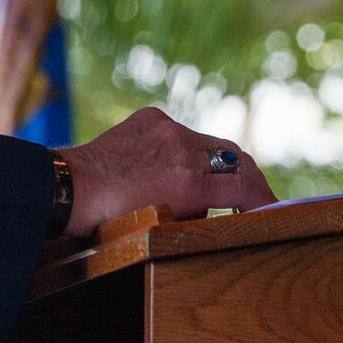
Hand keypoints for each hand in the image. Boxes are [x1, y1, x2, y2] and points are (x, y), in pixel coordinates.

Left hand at [57, 107, 276, 236]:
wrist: (68, 189)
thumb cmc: (110, 221)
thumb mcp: (164, 226)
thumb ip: (197, 212)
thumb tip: (219, 208)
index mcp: (189, 180)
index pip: (244, 183)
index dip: (264, 197)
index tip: (273, 208)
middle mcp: (183, 148)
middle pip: (235, 157)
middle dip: (247, 177)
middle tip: (252, 196)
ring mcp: (167, 128)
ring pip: (208, 143)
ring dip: (213, 164)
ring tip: (203, 188)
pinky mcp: (150, 116)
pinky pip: (179, 132)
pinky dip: (183, 150)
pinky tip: (168, 167)